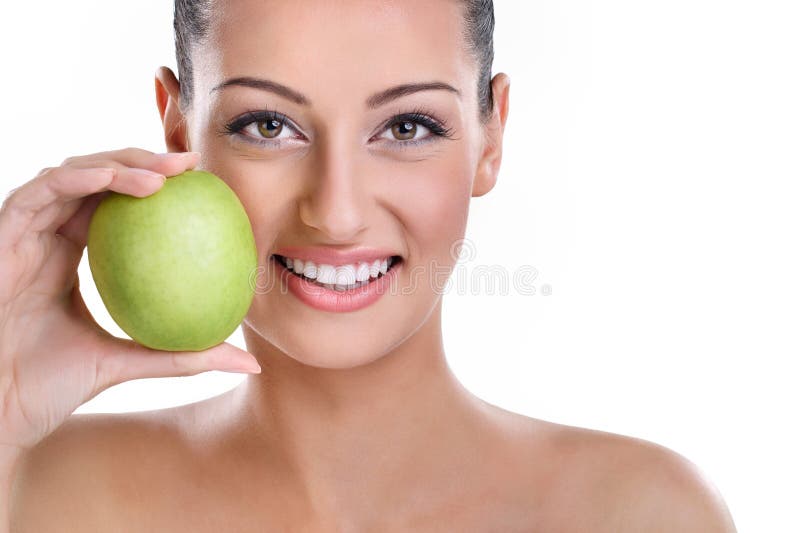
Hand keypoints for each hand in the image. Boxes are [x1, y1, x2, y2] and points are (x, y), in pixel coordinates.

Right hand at [0, 148, 260, 455]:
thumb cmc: (54, 388)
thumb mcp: (132, 361)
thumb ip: (185, 356)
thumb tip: (250, 363)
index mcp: (74, 256)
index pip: (117, 206)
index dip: (156, 186)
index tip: (204, 184)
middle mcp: (49, 237)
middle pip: (97, 179)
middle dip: (143, 161)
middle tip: (191, 164)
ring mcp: (24, 233)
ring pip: (71, 174)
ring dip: (117, 164)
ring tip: (165, 173)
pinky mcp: (2, 234)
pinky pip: (41, 192)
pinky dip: (78, 178)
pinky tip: (117, 179)